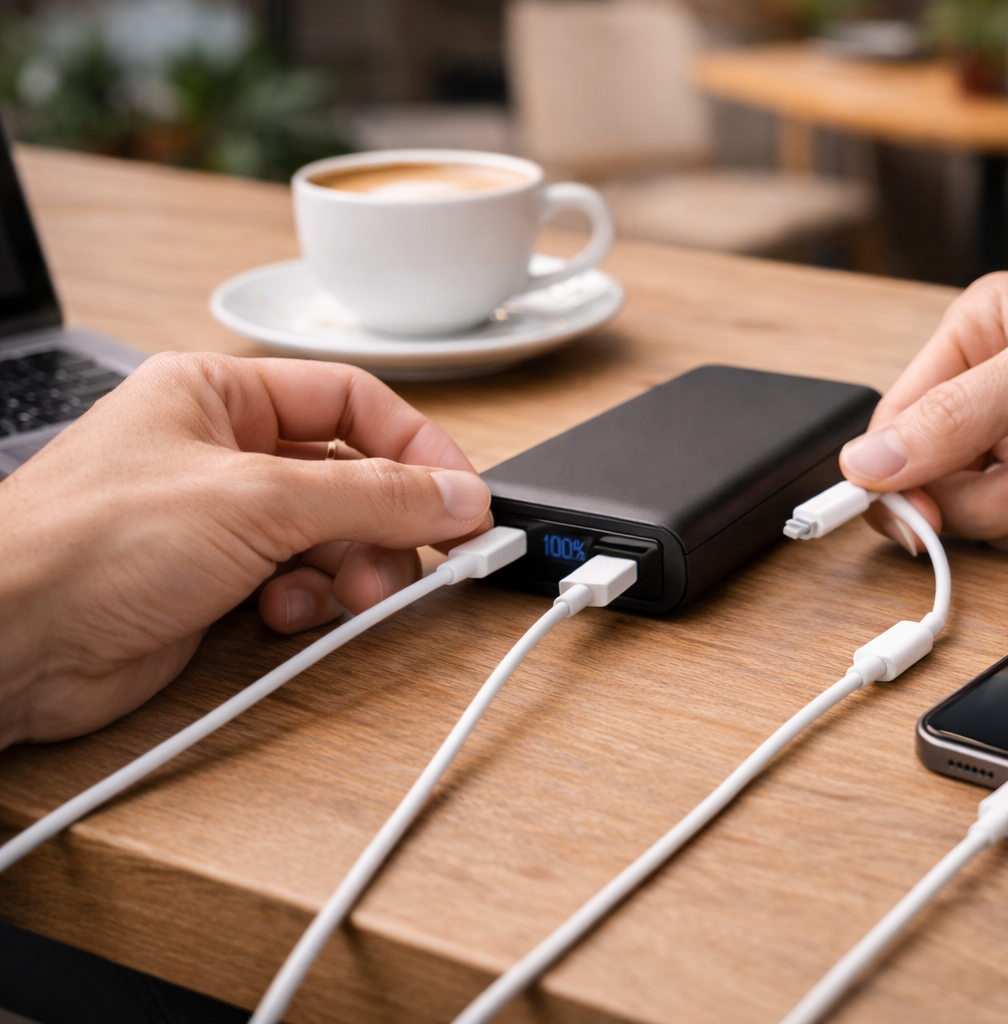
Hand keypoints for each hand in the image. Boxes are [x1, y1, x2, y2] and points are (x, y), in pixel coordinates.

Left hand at [0, 353, 491, 747]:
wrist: (8, 643)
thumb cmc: (86, 544)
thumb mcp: (255, 499)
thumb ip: (372, 496)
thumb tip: (455, 495)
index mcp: (220, 395)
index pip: (353, 400)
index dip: (416, 446)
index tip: (463, 495)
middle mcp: (223, 452)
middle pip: (352, 476)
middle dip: (386, 524)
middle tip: (420, 560)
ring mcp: (220, 521)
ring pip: (331, 537)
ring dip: (350, 571)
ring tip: (348, 597)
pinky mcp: (215, 586)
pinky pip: (298, 585)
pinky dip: (308, 604)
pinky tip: (282, 617)